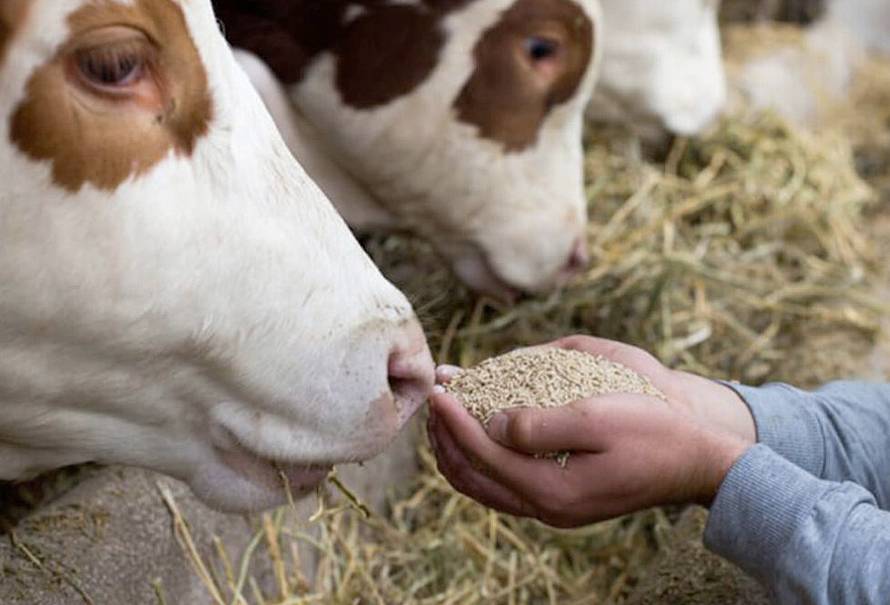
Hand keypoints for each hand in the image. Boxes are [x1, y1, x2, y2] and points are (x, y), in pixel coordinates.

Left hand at [428, 336, 755, 528]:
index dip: (454, 418)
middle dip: (445, 437)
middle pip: (471, 477)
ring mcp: (553, 507)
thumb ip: (538, 425)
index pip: (482, 453)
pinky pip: (504, 483)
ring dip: (458, 448)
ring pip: (483, 485)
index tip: (440, 386)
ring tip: (447, 411)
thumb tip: (491, 424)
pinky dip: (481, 456)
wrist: (695, 461)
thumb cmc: (652, 431)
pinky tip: (481, 428)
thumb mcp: (597, 417)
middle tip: (435, 397)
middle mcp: (545, 507)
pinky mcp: (561, 498)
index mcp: (551, 490)